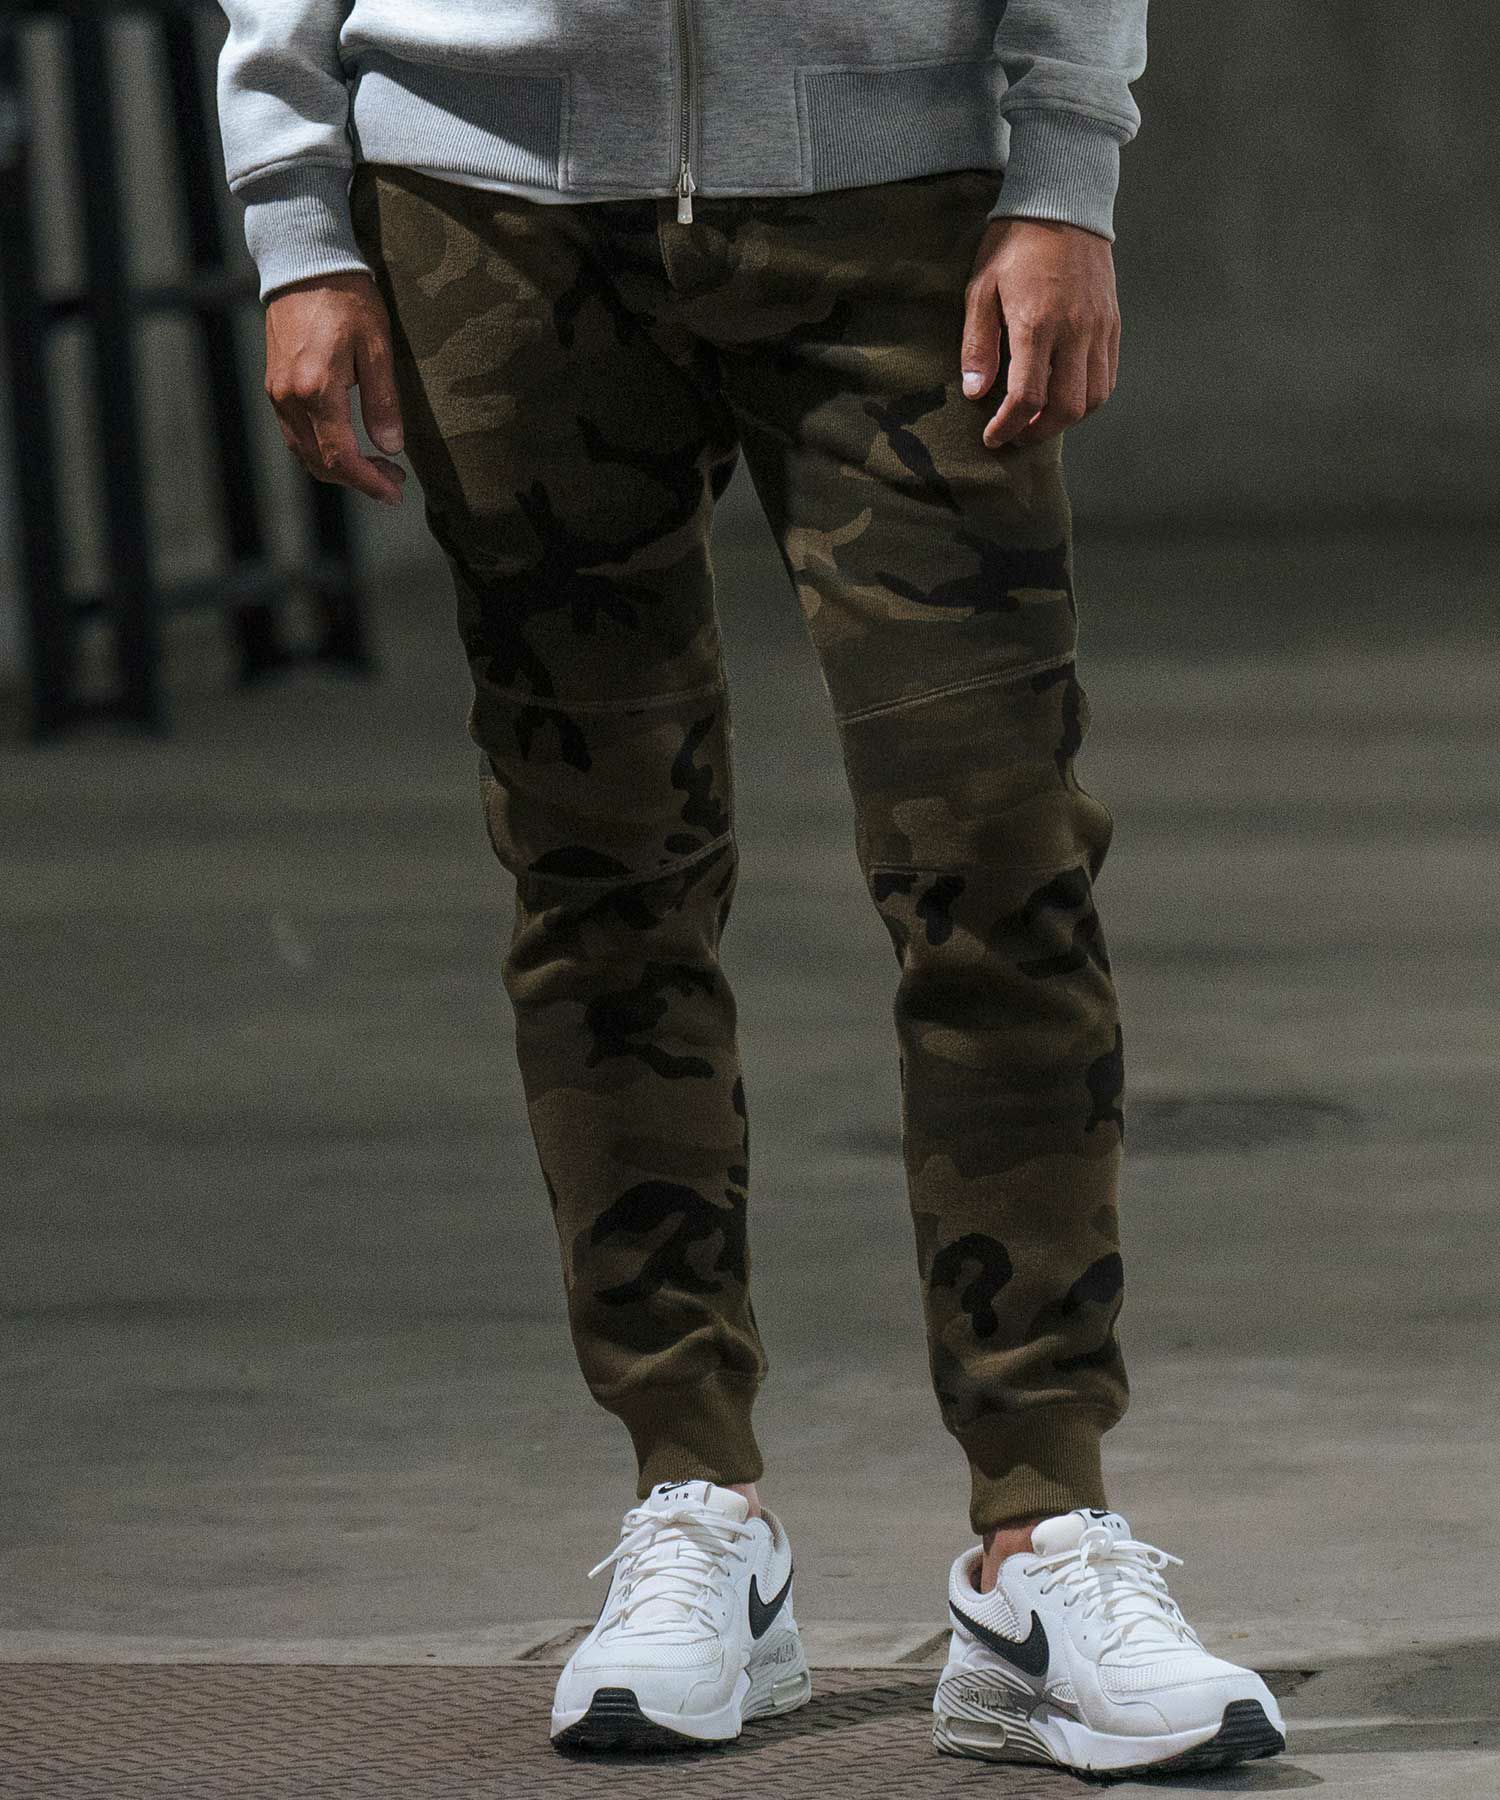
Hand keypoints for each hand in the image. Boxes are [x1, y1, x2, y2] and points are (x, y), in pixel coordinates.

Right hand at [264, 272, 407, 505]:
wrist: (303, 262)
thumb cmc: (346, 298)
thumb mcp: (377, 347)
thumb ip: (383, 401)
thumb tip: (389, 448)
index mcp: (316, 390)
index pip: (342, 457)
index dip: (370, 483)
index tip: (395, 493)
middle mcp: (289, 397)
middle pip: (320, 463)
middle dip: (358, 480)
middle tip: (393, 479)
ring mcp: (276, 393)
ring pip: (305, 453)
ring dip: (339, 468)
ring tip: (375, 465)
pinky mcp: (274, 386)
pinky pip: (296, 434)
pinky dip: (321, 450)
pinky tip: (348, 444)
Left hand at [961, 218, 1120, 447]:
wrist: (1063, 201)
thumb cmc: (1015, 244)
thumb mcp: (981, 289)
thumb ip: (978, 344)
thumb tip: (976, 393)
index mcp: (1037, 322)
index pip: (1028, 397)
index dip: (1008, 427)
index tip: (992, 437)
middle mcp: (1075, 330)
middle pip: (1068, 407)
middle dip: (1039, 431)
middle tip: (1015, 433)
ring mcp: (1099, 327)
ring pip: (1094, 397)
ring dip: (1066, 418)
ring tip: (1039, 417)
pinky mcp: (1112, 323)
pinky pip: (1107, 375)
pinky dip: (1087, 396)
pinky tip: (1064, 393)